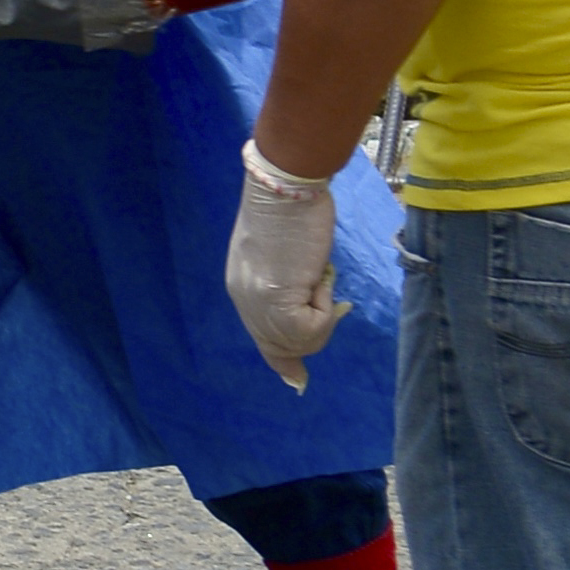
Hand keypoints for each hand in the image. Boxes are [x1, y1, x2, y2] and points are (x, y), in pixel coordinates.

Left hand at [224, 140, 343, 389]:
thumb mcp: (286, 254)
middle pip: (286, 349)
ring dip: (323, 311)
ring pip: (305, 342)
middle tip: (321, 285)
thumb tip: (309, 305)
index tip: (297, 382)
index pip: (262, 340)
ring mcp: (259, 307)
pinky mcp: (279, 305)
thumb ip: (288, 284)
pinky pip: (316, 328)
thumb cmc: (291, 208)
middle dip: (314, 329)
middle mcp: (245, 304)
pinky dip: (327, 303)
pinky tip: (318, 272)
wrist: (286, 186)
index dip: (284, 361)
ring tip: (317, 272)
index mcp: (243, 289)